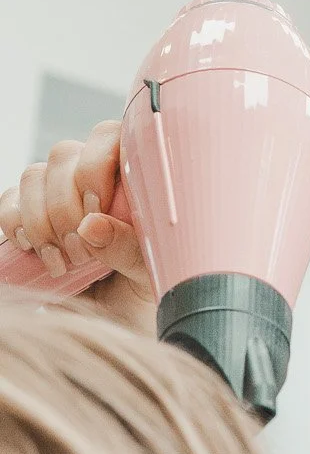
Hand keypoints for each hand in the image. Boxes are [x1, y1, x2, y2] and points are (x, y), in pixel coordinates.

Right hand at [0, 122, 155, 332]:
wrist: (124, 317)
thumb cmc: (151, 284)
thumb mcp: (151, 271)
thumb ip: (130, 247)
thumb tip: (93, 225)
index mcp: (136, 172)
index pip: (111, 135)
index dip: (96, 165)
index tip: (99, 209)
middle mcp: (96, 173)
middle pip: (64, 155)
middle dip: (66, 207)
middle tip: (82, 255)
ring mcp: (60, 191)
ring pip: (34, 175)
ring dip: (41, 220)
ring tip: (63, 263)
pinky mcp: (30, 213)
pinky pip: (9, 199)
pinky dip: (13, 222)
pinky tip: (33, 249)